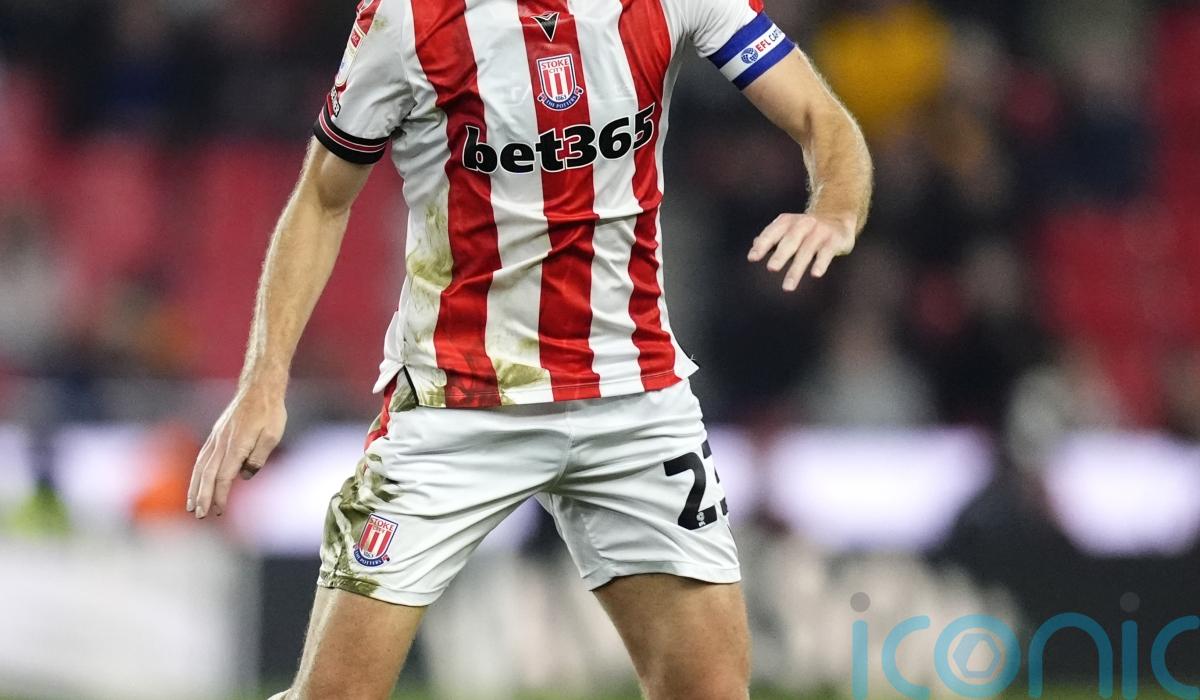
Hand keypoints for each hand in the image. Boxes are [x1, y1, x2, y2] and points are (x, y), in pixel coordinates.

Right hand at [187, 383, 286, 518]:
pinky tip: (196, 483)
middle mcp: (222, 443)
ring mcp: (216, 438)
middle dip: (203, 497)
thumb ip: (258, 456)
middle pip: (208, 475)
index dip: (220, 495)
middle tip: (199, 515)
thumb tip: (245, 475)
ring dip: (195, 487)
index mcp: (237, 445)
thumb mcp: (273, 435)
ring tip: (192, 505)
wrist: (259, 388)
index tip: (219, 511)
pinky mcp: (216, 435)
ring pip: (201, 467)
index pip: (224, 476)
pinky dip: (197, 473)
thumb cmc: (270, 412)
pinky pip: (203, 457)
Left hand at [747, 213, 856, 290]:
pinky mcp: (834, 240)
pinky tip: (815, 274)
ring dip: (796, 269)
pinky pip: (826, 253)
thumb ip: (772, 239)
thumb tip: (754, 248)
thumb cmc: (806, 230)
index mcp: (787, 221)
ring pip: (806, 251)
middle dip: (780, 255)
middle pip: (790, 241)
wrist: (838, 217)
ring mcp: (820, 231)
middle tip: (771, 268)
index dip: (762, 245)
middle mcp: (803, 224)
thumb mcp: (788, 230)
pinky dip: (821, 263)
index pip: (772, 233)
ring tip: (787, 287)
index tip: (752, 258)